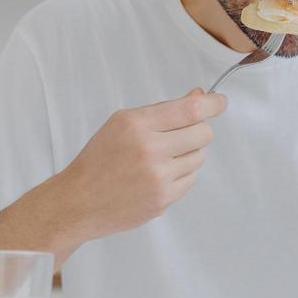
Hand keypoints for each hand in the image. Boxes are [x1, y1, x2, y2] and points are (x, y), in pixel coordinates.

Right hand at [51, 88, 225, 240]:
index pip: (191, 110)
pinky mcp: (163, 199)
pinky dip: (181, 174)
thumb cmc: (100, 159)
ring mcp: (158, 177)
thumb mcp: (123, 123)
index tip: (219, 102)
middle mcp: (149, 149)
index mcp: (137, 124)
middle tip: (181, 135)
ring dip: (189, 154)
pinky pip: (191, 179)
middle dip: (198, 131)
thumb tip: (199, 95)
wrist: (77, 201)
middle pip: (203, 133)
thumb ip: (164, 110)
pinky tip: (158, 176)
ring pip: (200, 157)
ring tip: (162, 158)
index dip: (212, 104)